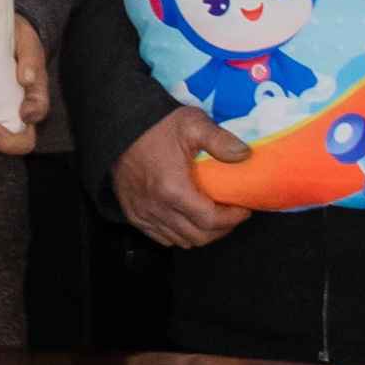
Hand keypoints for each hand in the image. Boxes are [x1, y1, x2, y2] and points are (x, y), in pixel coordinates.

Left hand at [0, 16, 52, 155]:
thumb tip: (27, 79)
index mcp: (32, 94)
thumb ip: (30, 57)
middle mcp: (13, 112)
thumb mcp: (25, 40)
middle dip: (4, 143)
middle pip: (18, 142)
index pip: (38, 112)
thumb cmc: (13, 38)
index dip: (33, 117)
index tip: (24, 112)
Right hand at [114, 108, 255, 247]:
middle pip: (198, 237)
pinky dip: (178, 234)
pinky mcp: (133, 214)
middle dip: (221, 229)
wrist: (120, 124)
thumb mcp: (192, 124)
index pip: (211, 220)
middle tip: (231, 214)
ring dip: (201, 233)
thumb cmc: (155, 125)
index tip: (243, 209)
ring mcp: (143, 213)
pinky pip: (161, 238)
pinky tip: (187, 219)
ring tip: (211, 217)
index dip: (232, 219)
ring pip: (181, 241)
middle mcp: (156, 207)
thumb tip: (245, 156)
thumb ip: (221, 140)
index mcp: (173, 188)